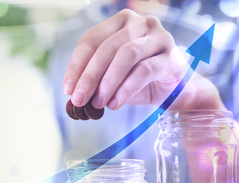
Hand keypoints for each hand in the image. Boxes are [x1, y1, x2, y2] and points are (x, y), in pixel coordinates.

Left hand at [63, 9, 222, 110]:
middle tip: (79, 99)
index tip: (68, 88)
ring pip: (127, 55)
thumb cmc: (138, 79)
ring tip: (99, 103)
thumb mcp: (112, 76)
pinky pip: (144, 71)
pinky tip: (115, 104)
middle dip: (89, 76)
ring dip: (108, 82)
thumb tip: (74, 93)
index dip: (76, 65)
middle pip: (107, 47)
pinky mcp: (171, 56)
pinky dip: (126, 89)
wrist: (170, 89)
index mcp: (120, 22)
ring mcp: (158, 37)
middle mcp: (140, 23)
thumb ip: (95, 79)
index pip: (91, 39)